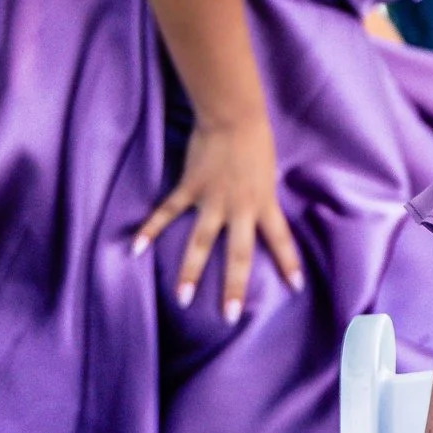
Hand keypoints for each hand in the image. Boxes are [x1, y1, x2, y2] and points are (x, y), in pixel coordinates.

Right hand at [132, 116, 303, 320]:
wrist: (234, 117)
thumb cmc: (255, 145)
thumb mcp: (268, 176)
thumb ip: (261, 201)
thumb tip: (260, 220)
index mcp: (264, 203)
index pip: (281, 239)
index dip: (289, 262)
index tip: (297, 287)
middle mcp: (240, 207)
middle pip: (238, 253)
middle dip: (234, 286)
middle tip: (230, 316)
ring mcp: (212, 199)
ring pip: (200, 242)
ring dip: (189, 271)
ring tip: (182, 298)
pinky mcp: (189, 188)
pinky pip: (167, 213)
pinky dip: (150, 230)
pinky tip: (135, 249)